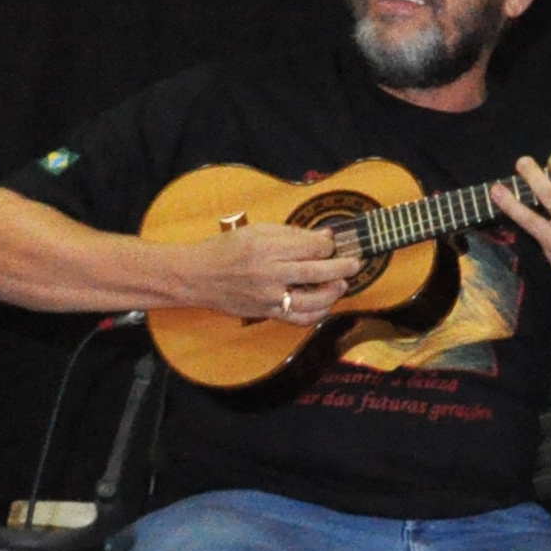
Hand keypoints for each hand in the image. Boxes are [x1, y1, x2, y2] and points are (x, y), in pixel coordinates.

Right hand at [195, 221, 362, 323]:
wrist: (195, 277)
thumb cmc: (225, 249)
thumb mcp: (256, 231)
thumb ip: (292, 234)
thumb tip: (326, 235)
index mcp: (266, 248)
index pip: (311, 247)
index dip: (328, 245)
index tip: (333, 244)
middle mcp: (269, 273)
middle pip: (318, 271)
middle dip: (344, 267)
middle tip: (355, 263)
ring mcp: (268, 297)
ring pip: (314, 300)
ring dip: (334, 292)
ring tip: (341, 284)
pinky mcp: (266, 313)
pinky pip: (300, 318)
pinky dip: (318, 313)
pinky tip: (325, 304)